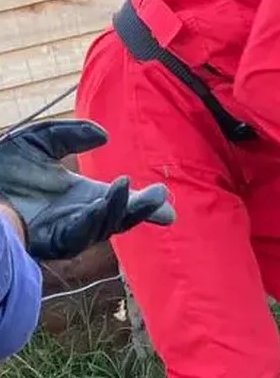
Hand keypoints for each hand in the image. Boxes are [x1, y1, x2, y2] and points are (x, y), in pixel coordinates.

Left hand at [0, 120, 174, 261]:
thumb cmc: (3, 169)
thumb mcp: (38, 141)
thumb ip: (69, 134)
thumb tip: (105, 137)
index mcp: (82, 197)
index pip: (122, 201)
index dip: (144, 201)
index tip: (165, 195)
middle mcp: (81, 217)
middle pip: (122, 218)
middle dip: (143, 210)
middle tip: (163, 199)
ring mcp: (69, 231)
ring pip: (105, 225)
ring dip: (121, 209)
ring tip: (128, 186)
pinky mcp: (54, 242)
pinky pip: (81, 232)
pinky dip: (96, 217)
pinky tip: (103, 201)